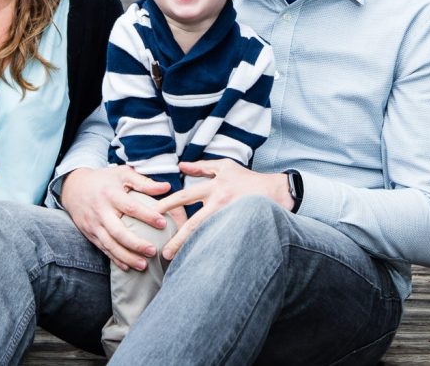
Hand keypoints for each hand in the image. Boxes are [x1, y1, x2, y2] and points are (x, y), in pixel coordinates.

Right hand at [61, 166, 170, 270]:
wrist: (73, 187)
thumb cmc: (104, 180)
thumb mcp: (123, 174)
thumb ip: (144, 182)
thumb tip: (167, 187)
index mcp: (111, 194)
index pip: (130, 207)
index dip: (147, 216)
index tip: (163, 223)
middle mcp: (101, 210)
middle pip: (118, 231)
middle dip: (136, 243)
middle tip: (153, 251)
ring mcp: (94, 224)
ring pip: (110, 244)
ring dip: (126, 257)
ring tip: (144, 265)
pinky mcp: (90, 233)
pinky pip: (103, 249)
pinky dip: (115, 259)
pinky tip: (128, 267)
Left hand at [156, 160, 291, 260]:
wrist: (277, 192)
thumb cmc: (248, 179)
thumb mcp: (225, 167)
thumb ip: (202, 167)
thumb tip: (180, 166)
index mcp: (214, 186)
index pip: (184, 196)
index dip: (167, 204)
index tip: (152, 213)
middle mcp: (221, 203)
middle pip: (194, 223)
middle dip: (178, 239)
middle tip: (164, 253)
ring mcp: (231, 217)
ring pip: (208, 236)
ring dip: (193, 250)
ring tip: (179, 263)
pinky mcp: (240, 228)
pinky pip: (222, 241)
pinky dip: (210, 251)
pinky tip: (201, 263)